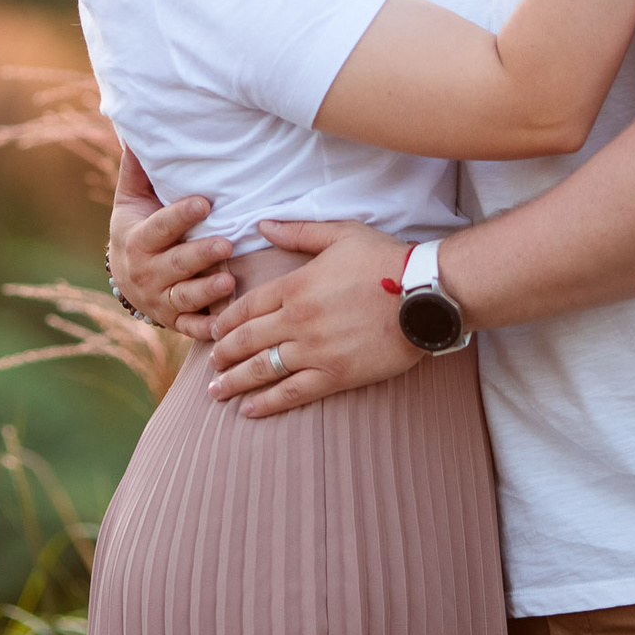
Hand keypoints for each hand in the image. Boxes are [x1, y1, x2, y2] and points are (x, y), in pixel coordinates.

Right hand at [109, 149, 231, 341]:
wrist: (125, 277)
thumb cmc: (137, 227)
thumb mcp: (131, 199)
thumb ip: (138, 169)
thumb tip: (136, 130)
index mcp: (137, 240)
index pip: (159, 227)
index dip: (180, 216)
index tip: (204, 202)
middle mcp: (146, 273)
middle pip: (174, 264)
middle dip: (199, 255)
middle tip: (227, 242)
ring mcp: (161, 299)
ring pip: (184, 298)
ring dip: (207, 292)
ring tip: (229, 280)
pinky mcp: (175, 320)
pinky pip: (190, 327)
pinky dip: (206, 329)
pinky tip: (224, 326)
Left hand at [205, 220, 420, 416]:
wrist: (424, 294)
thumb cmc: (385, 260)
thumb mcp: (340, 234)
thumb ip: (298, 233)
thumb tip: (263, 224)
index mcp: (295, 285)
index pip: (246, 307)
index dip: (224, 321)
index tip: (212, 330)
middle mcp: (298, 320)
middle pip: (246, 340)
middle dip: (222, 354)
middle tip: (210, 364)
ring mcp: (315, 350)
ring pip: (262, 369)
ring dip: (235, 382)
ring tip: (217, 392)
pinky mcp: (336, 375)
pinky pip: (293, 392)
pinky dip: (268, 402)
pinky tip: (249, 409)